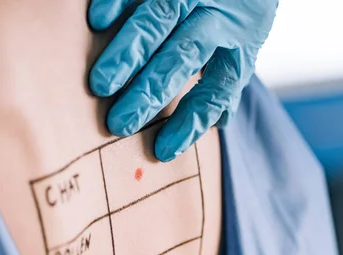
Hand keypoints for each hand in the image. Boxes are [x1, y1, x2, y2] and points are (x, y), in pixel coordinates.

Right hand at [88, 0, 277, 161]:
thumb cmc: (240, 15)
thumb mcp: (244, 50)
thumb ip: (226, 83)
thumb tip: (217, 123)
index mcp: (240, 46)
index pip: (217, 91)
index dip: (191, 123)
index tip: (162, 150)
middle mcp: (218, 17)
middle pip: (184, 55)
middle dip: (149, 90)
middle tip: (119, 122)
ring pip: (160, 18)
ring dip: (127, 53)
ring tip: (101, 84)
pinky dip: (118, 1)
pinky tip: (98, 21)